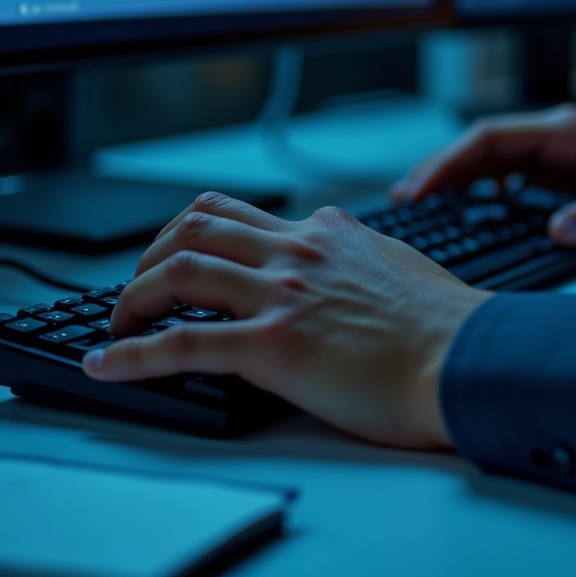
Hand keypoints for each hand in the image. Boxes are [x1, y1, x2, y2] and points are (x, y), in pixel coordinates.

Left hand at [82, 193, 489, 447]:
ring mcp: (281, 295)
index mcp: (325, 232)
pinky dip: (133, 354)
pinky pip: (182, 344)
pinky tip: (107, 365)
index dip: (192, 232)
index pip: (237, 211)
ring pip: (178, 272)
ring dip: (132, 297)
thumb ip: (357, 253)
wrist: (468, 355)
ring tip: (117, 323)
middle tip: (138, 284)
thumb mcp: (398, 262)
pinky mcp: (274, 346)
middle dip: (151, 252)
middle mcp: (296, 252)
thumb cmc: (445, 322)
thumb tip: (346, 257)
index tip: (177, 256)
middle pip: (195, 226)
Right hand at [392, 104, 575, 246]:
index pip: (493, 137)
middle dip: (441, 168)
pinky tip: (468, 206)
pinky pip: (509, 172)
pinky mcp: (561, 168)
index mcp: (569, 132)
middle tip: (405, 198)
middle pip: (482, 144)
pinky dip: (481, 186)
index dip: (451, 161)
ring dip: (456, 177)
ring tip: (422, 203)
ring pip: (491, 157)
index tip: (423, 187)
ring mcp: (557, 150)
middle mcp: (557, 135)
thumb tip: (556, 230)